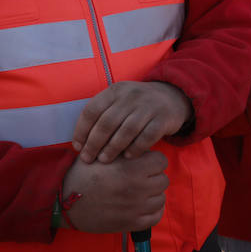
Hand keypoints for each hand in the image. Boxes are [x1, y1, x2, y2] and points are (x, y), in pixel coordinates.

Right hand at [60, 151, 168, 233]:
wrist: (64, 200)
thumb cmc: (83, 174)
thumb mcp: (103, 153)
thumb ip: (125, 149)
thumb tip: (143, 145)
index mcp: (131, 168)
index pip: (161, 161)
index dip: (152, 161)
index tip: (143, 164)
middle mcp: (137, 188)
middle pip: (163, 180)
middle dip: (153, 177)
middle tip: (140, 179)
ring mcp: (135, 208)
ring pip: (161, 198)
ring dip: (153, 195)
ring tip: (139, 193)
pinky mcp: (131, 223)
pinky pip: (156, 216)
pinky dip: (152, 211)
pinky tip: (142, 206)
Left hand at [71, 81, 192, 163]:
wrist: (172, 97)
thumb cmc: (137, 105)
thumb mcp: (119, 100)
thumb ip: (102, 114)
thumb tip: (81, 141)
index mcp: (115, 91)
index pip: (92, 110)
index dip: (82, 130)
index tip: (78, 147)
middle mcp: (131, 96)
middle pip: (107, 123)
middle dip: (94, 144)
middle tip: (88, 159)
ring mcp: (148, 107)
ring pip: (126, 131)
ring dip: (112, 148)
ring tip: (104, 160)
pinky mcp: (163, 119)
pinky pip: (147, 137)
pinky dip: (135, 148)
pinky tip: (128, 157)